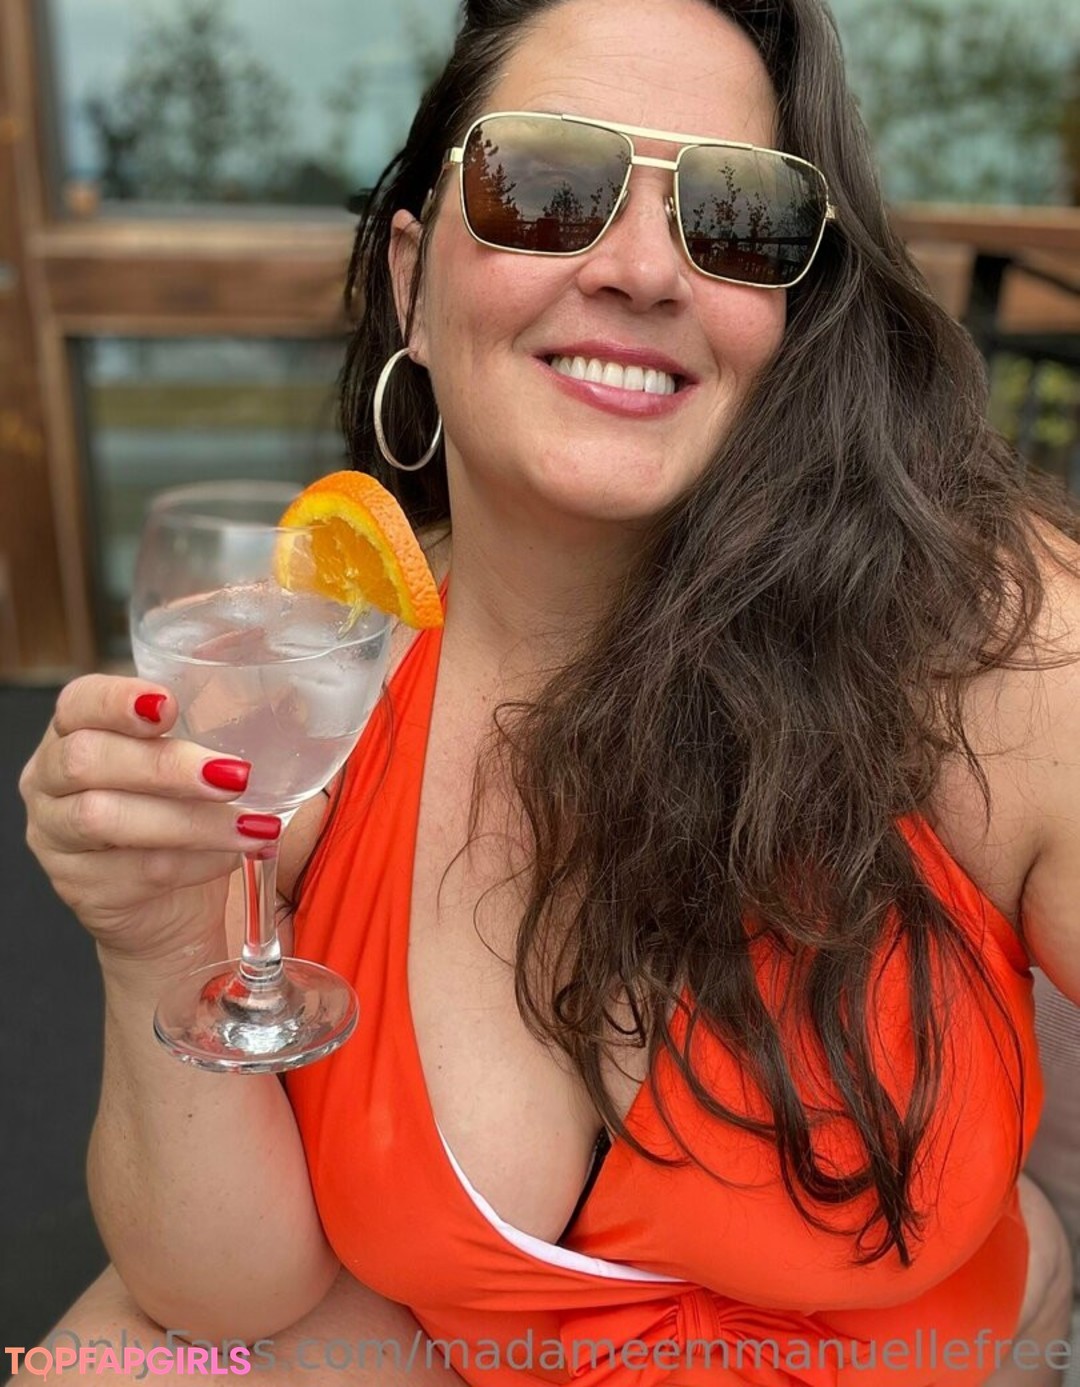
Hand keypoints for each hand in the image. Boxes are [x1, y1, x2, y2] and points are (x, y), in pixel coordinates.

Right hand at [19, 674, 280, 975]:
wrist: (172, 906)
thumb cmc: (186, 811)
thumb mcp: (196, 758)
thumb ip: (218, 724)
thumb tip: (295, 698)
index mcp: (76, 729)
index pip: (78, 701)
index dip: (117, 700)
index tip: (169, 705)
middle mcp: (50, 779)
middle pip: (87, 760)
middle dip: (166, 766)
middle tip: (234, 775)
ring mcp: (57, 837)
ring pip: (106, 819)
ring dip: (191, 821)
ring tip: (254, 826)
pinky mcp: (82, 888)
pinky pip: (136, 870)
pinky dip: (196, 862)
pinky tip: (234, 857)